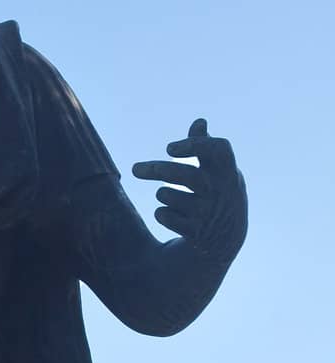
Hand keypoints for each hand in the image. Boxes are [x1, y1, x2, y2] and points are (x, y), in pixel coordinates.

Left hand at [132, 119, 246, 264]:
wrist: (225, 241)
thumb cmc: (217, 196)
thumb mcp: (218, 173)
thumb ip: (206, 147)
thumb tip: (200, 121)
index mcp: (228, 172)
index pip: (218, 150)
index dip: (194, 144)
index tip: (169, 148)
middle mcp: (220, 191)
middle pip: (185, 175)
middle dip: (157, 170)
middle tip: (135, 169)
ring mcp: (208, 213)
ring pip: (169, 196)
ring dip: (162, 194)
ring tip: (168, 196)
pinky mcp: (195, 232)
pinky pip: (165, 216)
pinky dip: (162, 213)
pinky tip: (171, 215)